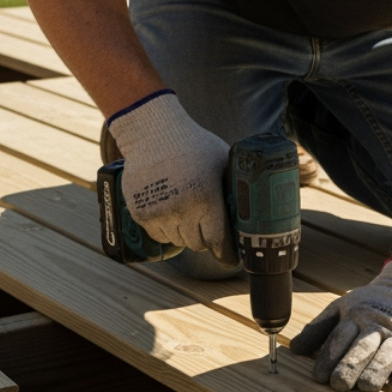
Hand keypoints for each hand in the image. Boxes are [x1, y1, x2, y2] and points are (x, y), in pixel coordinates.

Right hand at [107, 90, 235, 264]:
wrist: (152, 132)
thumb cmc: (193, 145)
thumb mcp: (222, 162)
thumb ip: (232, 187)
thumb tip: (251, 212)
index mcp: (206, 198)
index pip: (218, 241)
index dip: (226, 254)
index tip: (231, 259)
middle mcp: (182, 209)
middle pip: (197, 244)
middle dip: (204, 237)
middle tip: (206, 225)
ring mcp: (159, 213)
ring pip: (178, 241)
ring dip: (185, 233)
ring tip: (186, 213)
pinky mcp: (141, 213)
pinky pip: (158, 235)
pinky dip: (165, 229)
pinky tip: (170, 212)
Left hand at [290, 258, 391, 391]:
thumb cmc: (367, 306)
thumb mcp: (340, 309)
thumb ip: (318, 329)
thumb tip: (295, 350)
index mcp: (355, 316)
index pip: (340, 338)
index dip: (329, 357)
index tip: (319, 377)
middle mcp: (378, 325)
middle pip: (363, 347)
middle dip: (351, 365)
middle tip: (339, 384)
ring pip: (389, 353)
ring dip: (378, 369)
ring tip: (366, 386)